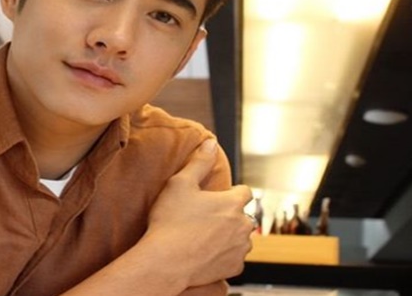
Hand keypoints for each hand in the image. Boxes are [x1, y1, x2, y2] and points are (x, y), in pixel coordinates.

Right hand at [142, 139, 253, 287]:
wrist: (166, 262)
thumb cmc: (170, 221)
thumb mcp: (180, 184)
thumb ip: (199, 162)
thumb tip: (211, 142)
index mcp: (233, 203)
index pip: (245, 191)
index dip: (233, 192)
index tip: (218, 197)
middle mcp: (243, 225)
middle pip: (244, 216)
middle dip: (230, 216)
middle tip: (205, 218)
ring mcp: (240, 248)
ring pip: (240, 238)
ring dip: (229, 236)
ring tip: (204, 237)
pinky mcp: (234, 268)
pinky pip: (234, 258)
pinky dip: (224, 255)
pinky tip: (205, 254)